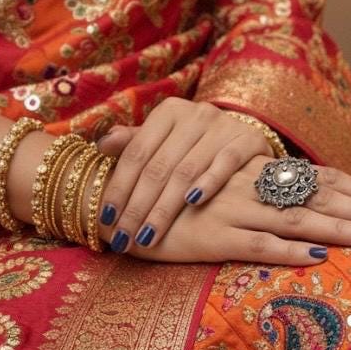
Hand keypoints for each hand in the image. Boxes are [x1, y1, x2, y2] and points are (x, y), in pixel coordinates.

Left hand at [96, 98, 273, 250]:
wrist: (248, 141)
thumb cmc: (197, 146)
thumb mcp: (165, 140)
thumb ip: (135, 142)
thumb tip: (102, 145)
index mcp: (169, 111)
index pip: (136, 152)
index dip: (119, 186)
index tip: (106, 218)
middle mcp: (196, 114)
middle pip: (159, 166)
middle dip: (138, 207)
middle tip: (124, 237)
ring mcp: (223, 125)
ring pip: (186, 170)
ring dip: (165, 207)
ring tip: (148, 235)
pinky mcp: (248, 139)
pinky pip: (226, 163)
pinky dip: (209, 182)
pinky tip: (193, 204)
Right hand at [100, 155, 350, 263]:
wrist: (120, 199)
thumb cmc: (174, 197)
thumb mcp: (219, 189)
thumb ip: (254, 190)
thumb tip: (294, 197)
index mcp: (257, 174)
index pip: (317, 178)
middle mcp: (253, 188)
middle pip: (318, 198)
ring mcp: (234, 211)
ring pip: (297, 221)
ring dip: (338, 230)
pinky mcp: (212, 237)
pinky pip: (258, 245)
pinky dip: (289, 252)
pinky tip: (318, 259)